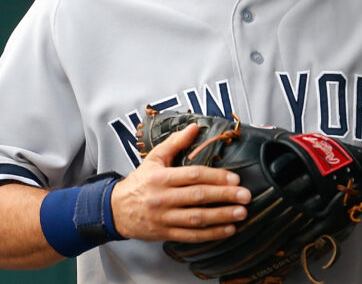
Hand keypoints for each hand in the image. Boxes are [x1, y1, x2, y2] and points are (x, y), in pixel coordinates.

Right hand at [111, 123, 251, 242]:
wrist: (115, 210)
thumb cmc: (140, 182)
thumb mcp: (154, 158)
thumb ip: (175, 142)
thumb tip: (195, 126)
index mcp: (161, 177)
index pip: (193, 176)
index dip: (216, 177)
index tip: (235, 179)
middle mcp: (163, 198)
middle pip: (198, 197)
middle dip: (224, 196)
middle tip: (245, 196)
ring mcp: (164, 218)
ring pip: (196, 218)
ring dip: (221, 217)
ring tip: (241, 213)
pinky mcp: (165, 234)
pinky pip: (191, 236)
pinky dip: (210, 234)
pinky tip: (227, 230)